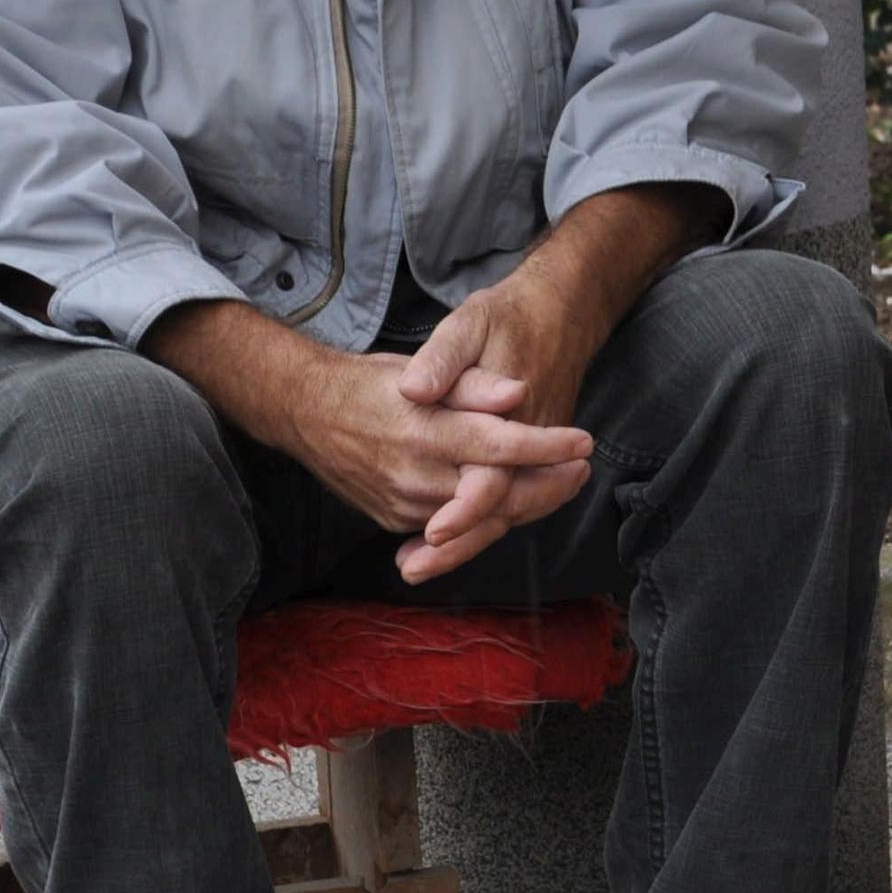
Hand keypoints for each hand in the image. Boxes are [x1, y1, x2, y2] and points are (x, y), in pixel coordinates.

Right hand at [141, 297, 592, 582]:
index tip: (583, 441)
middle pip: (498, 494)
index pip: (499, 444)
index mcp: (425, 430)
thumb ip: (471, 384)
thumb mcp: (419, 366)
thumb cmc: (371, 384)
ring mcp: (404, 505)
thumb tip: (518, 393)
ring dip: (525, 502)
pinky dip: (488, 515)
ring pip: (478, 517)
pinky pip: (452, 526)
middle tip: (583, 469)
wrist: (308, 414)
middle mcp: (415, 475)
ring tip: (563, 482)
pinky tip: (518, 500)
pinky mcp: (395, 520)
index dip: (545, 446)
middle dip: (548, 485)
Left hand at [388, 184, 723, 580]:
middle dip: (457, 546)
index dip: (464, 510)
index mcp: (511, 418)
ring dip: (465, 542)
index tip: (433, 533)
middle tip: (410, 568)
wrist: (565, 310)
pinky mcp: (532, 456)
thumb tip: (414, 389)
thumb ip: (444, 360)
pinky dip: (478, 523)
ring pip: (505, 513)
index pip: (491, 479)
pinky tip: (440, 536)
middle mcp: (527, 444)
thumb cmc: (511, 317)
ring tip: (414, 564)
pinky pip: (510, 501)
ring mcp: (535, 454)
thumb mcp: (471, 324)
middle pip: (498, 512)